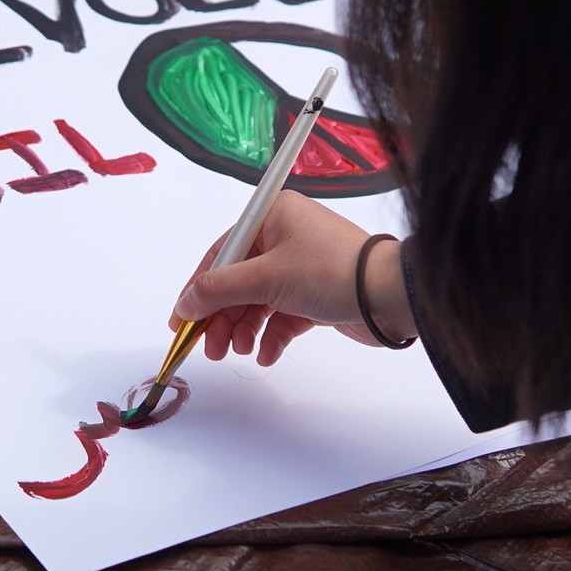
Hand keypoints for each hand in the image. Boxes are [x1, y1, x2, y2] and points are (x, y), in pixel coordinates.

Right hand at [170, 191, 418, 365]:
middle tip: (210, 348)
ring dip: (244, 328)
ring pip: (259, 300)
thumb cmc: (329, 271)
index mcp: (272, 216)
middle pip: (239, 279)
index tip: (181, 320)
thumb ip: (219, 290)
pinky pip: (283, 314)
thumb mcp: (265, 278)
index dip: (199, 287)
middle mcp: (287, 236)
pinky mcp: (318, 293)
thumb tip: (185, 303)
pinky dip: (272, 334)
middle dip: (223, 316)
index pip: (222, 252)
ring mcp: (303, 265)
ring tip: (239, 350)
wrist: (389, 296)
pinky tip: (267, 354)